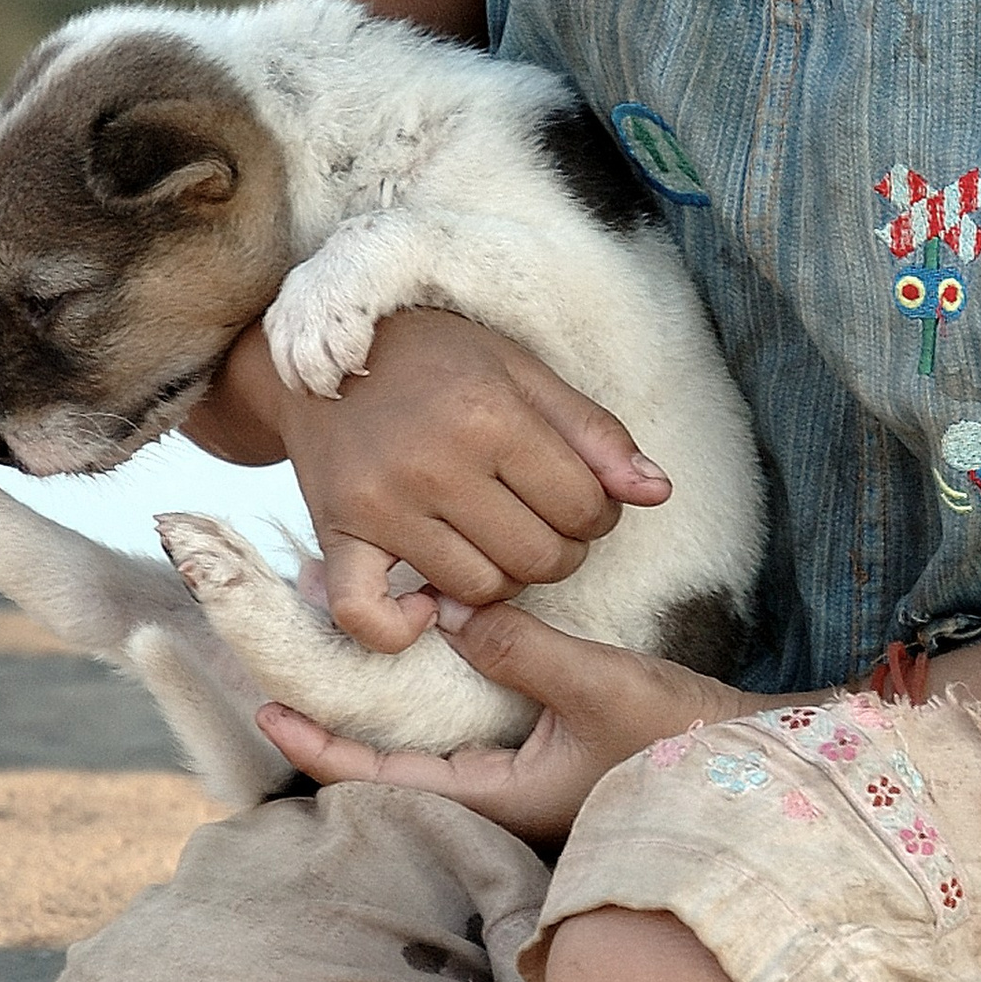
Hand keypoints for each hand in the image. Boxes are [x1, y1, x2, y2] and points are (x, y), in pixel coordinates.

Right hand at [188, 310, 671, 653]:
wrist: (321, 352)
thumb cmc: (436, 359)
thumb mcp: (524, 371)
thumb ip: (595, 433)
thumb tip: (659, 493)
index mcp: (490, 417)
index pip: (582, 507)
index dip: (597, 513)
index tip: (575, 497)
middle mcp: (435, 465)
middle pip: (538, 557)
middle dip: (559, 550)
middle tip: (539, 521)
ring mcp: (382, 506)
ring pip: (478, 590)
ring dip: (500, 582)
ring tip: (492, 543)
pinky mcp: (338, 535)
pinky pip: (368, 617)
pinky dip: (402, 629)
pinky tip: (427, 605)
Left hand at [256, 598, 766, 845]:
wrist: (763, 772)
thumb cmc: (686, 744)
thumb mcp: (598, 685)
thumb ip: (518, 647)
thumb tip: (444, 607)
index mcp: (500, 803)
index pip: (383, 779)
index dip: (320, 744)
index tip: (269, 707)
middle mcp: (504, 800)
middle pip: (397, 760)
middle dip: (346, 710)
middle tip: (300, 653)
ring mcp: (527, 782)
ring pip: (434, 741)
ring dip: (390, 695)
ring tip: (351, 638)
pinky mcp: (551, 757)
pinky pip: (474, 727)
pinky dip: (441, 688)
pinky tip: (432, 645)